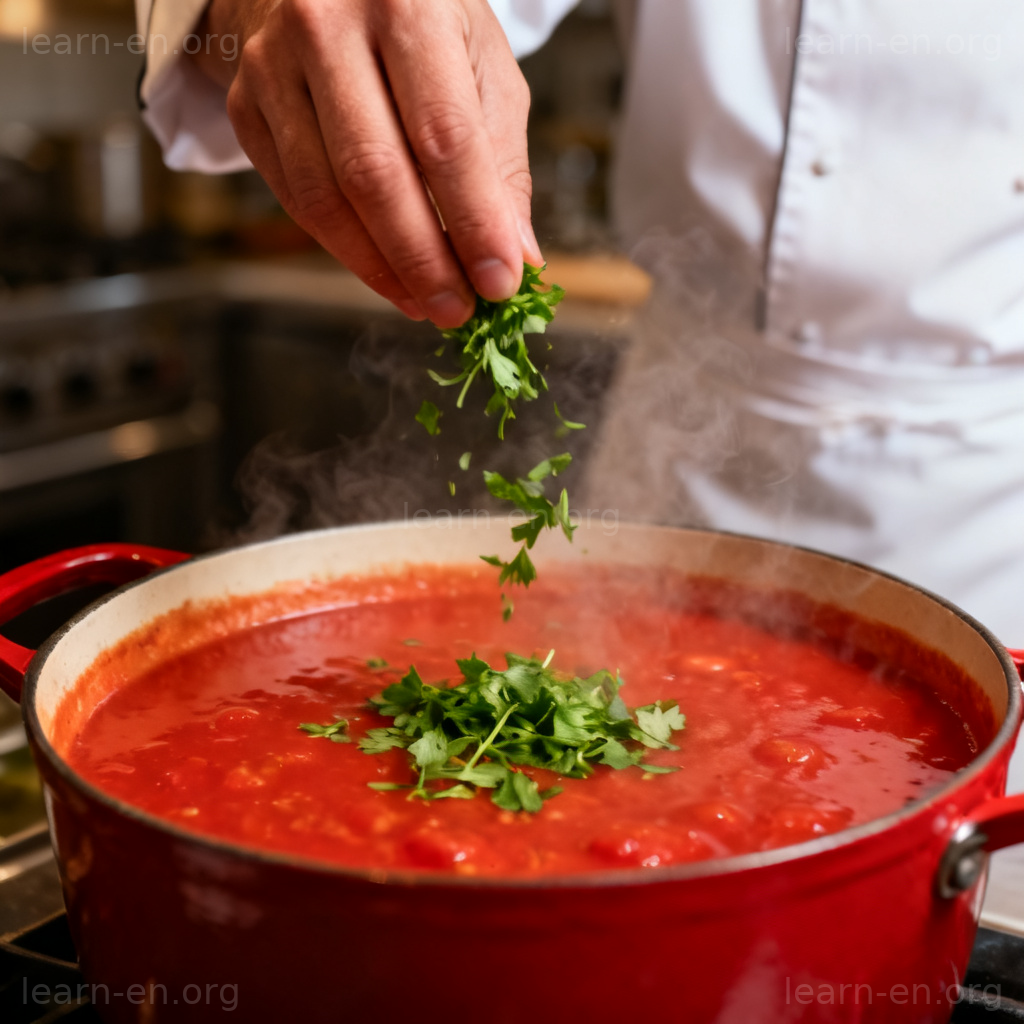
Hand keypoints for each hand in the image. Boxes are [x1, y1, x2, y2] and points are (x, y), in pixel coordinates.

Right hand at [193, 0, 542, 325]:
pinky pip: (296, 200)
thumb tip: (517, 255)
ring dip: (382, 269)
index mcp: (405, 2)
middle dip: (424, 260)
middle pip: (375, 174)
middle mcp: (327, 23)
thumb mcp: (482, 66)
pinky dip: (346, 251)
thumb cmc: (418, 21)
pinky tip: (386, 274)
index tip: (500, 281)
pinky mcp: (246, 104)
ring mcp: (273, 64)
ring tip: (426, 302)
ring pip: (326, 198)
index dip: (474, 221)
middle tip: (458, 309)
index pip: (445, 135)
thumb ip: (501, 161)